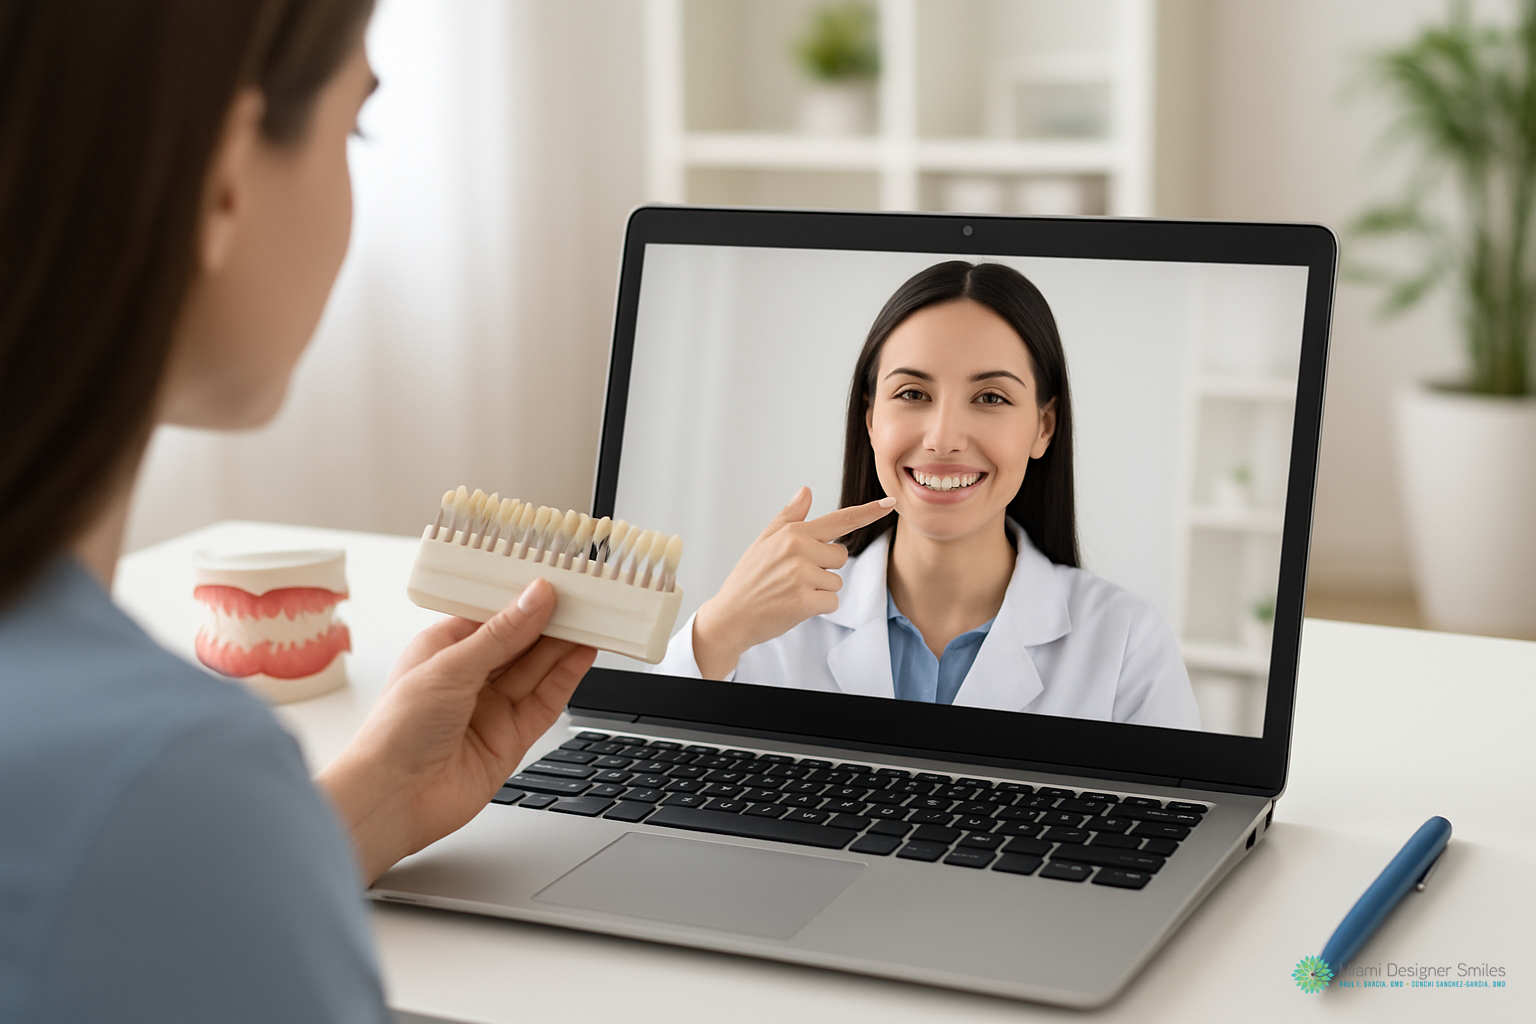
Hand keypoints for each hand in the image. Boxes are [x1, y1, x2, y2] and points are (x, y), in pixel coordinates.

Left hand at [317, 577, 596, 882]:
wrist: (394, 799)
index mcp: (445, 649)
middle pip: (522, 640)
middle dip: (552, 619)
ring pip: (538, 668)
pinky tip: (583, 653)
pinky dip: (567, 676)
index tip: (556, 578)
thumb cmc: (396, 732)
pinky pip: (547, 699)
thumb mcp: (450, 667)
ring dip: (565, 644)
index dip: (525, 597)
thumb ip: (501, 634)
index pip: (494, 614)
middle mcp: (470, 676)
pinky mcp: (513, 736)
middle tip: (586, 596)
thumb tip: (536, 598)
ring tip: (595, 618)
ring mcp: (493, 707)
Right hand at [691, 487, 894, 678]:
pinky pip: (832, 602)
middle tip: (794, 577)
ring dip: (820, 590)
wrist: (730, 617)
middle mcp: (798, 550)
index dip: (867, 512)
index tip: (889, 503)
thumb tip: (806, 490)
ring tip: (790, 592)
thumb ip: (789, 517)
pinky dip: (818, 607)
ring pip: (837, 581)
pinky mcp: (804, 601)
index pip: (839, 520)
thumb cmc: (748, 579)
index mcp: (792, 533)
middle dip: (825, 568)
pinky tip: (793, 606)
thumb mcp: (764, 542)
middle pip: (841, 556)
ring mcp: (801, 576)